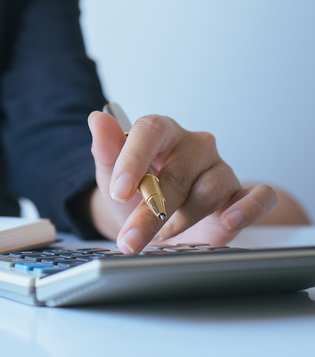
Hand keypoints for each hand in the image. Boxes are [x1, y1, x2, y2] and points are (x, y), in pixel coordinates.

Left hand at [87, 111, 276, 253]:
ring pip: (207, 191)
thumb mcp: (111, 175)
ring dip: (181, 219)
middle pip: (176, 174)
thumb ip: (106, 149)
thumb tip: (98, 119)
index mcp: (161, 132)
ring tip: (163, 234)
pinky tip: (230, 220)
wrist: (154, 221)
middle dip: (151, 211)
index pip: (150, 131)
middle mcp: (194, 146)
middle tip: (131, 237)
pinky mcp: (241, 195)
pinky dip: (247, 208)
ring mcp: (220, 169)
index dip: (134, 160)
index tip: (119, 191)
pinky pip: (258, 196)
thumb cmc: (135, 192)